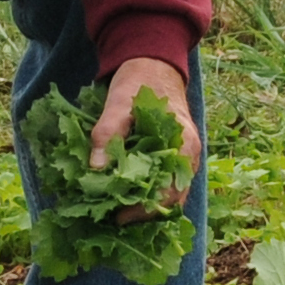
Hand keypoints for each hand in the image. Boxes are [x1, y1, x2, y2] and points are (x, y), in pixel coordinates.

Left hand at [85, 55, 201, 218]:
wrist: (153, 66)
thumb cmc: (140, 82)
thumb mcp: (119, 103)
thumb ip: (108, 133)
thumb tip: (96, 169)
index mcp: (184, 146)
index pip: (170, 194)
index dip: (144, 210)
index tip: (118, 217)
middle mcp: (189, 158)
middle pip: (171, 201)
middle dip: (142, 213)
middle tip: (112, 219)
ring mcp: (182, 160)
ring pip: (167, 195)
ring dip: (143, 206)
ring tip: (115, 212)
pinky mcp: (172, 159)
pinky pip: (162, 184)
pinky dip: (144, 194)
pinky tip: (123, 197)